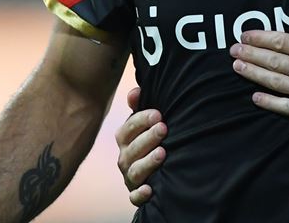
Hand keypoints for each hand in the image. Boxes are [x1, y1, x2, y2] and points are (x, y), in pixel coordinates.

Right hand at [114, 87, 166, 205]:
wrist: (155, 167)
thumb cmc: (151, 138)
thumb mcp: (146, 121)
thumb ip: (140, 106)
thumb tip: (135, 91)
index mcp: (125, 139)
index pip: (129, 128)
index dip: (142, 120)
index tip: (158, 114)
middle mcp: (125, 158)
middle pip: (132, 149)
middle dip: (148, 138)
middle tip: (163, 128)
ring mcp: (130, 176)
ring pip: (134, 171)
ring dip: (147, 163)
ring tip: (162, 153)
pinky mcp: (137, 193)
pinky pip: (135, 197)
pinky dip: (140, 194)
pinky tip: (150, 188)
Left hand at [231, 5, 288, 131]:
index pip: (284, 42)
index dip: (262, 37)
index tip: (246, 34)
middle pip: (275, 61)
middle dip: (252, 54)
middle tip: (233, 50)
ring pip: (276, 83)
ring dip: (255, 74)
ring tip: (238, 67)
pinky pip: (287, 108)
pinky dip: (270, 102)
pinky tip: (256, 96)